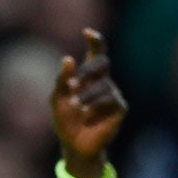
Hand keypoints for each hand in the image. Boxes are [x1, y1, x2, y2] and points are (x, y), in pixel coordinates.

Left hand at [53, 28, 126, 177]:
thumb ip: (62, 79)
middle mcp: (103, 81)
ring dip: (87, 95)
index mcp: (88, 75)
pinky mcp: (119, 109)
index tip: (87, 32)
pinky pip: (111, 99)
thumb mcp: (58, 98)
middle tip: (72, 86)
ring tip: (76, 107)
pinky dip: (96, 106)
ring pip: (104, 84)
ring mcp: (113, 94)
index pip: (97, 52)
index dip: (95, 41)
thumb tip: (68, 59)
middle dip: (88, 70)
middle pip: (102, 62)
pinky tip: (87, 115)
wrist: (75, 145)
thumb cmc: (66, 120)